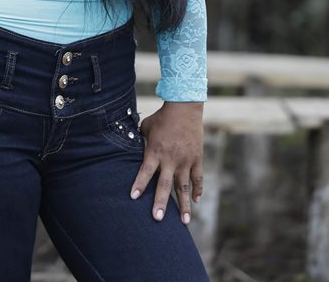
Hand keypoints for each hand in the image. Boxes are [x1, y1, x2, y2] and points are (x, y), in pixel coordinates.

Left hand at [131, 100, 203, 224]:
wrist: (184, 109)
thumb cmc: (161, 118)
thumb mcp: (145, 127)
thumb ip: (141, 141)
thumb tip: (133, 147)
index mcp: (155, 151)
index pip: (145, 172)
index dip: (139, 185)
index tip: (133, 197)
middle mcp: (170, 159)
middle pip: (164, 185)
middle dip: (160, 203)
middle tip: (157, 219)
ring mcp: (185, 161)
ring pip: (184, 187)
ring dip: (184, 205)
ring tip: (185, 222)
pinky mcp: (197, 159)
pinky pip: (198, 178)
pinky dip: (198, 190)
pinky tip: (196, 201)